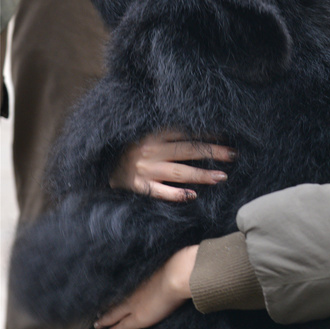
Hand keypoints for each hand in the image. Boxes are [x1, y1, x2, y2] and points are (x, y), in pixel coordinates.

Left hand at [94, 245, 198, 328]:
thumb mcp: (163, 264)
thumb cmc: (175, 265)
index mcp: (136, 277)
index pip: (119, 286)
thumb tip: (160, 265)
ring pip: (113, 313)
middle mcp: (131, 289)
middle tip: (96, 313)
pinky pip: (123, 326)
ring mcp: (133, 304)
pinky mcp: (139, 317)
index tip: (103, 296)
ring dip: (105, 319)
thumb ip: (158, 268)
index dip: (111, 293)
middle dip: (104, 307)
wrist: (176, 276)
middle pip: (113, 300)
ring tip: (98, 325)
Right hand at [109, 130, 235, 201]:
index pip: (185, 132)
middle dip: (213, 152)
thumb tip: (193, 132)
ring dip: (202, 174)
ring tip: (222, 177)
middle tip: (234, 155)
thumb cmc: (123, 149)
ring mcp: (145, 169)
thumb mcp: (141, 135)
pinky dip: (176, 194)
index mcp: (152, 134)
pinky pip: (160, 192)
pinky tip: (193, 196)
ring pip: (180, 172)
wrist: (95, 165)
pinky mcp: (139, 187)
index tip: (227, 135)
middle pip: (188, 150)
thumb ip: (163, 133)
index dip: (206, 134)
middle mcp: (150, 150)